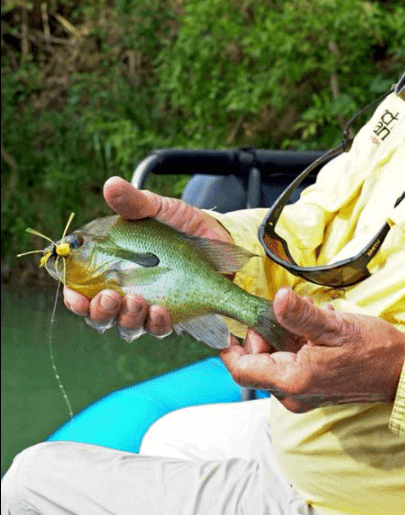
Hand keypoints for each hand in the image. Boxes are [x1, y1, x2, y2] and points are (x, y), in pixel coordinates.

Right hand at [63, 176, 229, 339]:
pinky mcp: (174, 314)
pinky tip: (160, 311)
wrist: (221, 237)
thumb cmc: (182, 224)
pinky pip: (159, 329)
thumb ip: (135, 202)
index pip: (82, 290)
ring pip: (127, 326)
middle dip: (99, 312)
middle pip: (101, 316)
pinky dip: (157, 323)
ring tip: (136, 302)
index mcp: (112, 268)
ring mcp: (149, 305)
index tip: (74, 296)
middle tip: (109, 297)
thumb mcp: (159, 209)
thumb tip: (112, 185)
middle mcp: (126, 291)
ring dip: (126, 319)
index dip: (74, 297)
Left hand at [220, 288, 404, 411]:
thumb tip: (277, 298)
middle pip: (256, 363)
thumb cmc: (374, 350)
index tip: (231, 319)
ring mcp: (302, 395)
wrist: (403, 374)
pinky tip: (319, 330)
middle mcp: (292, 395)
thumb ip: (302, 316)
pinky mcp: (313, 391)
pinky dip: (297, 345)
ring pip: (274, 362)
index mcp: (292, 380)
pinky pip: (291, 366)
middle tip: (286, 310)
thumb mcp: (336, 326)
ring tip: (310, 319)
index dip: (230, 344)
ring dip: (284, 337)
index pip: (240, 368)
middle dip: (264, 333)